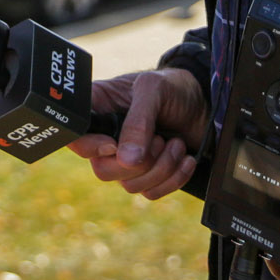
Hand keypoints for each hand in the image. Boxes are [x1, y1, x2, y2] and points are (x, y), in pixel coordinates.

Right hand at [67, 68, 209, 199]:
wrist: (204, 103)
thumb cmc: (173, 87)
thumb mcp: (153, 91)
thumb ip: (138, 122)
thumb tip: (126, 161)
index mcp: (97, 109)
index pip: (75, 138)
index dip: (91, 147)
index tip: (115, 145)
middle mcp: (106, 136)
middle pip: (103, 170)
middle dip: (139, 161)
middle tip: (160, 139)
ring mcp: (125, 159)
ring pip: (130, 185)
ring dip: (161, 168)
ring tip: (176, 143)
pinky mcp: (147, 175)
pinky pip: (150, 193)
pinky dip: (173, 179)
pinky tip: (185, 158)